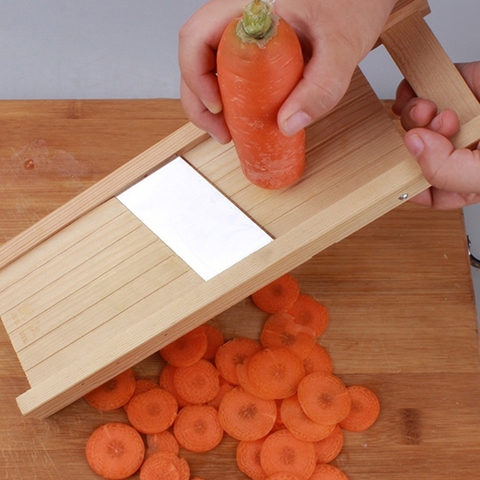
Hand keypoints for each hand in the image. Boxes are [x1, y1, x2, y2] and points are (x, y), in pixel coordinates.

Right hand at [178, 0, 396, 142]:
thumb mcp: (341, 50)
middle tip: (221, 132)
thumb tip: (286, 125)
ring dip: (209, 105)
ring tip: (227, 132)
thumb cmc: (352, 9)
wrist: (361, 4)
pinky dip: (227, 102)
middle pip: (195, 58)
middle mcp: (241, 21)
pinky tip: (240, 120)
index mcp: (252, 10)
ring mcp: (244, 38)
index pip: (198, 35)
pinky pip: (226, 75)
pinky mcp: (252, 53)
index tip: (219, 107)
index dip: (196, 76)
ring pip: (207, 69)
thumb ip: (320, 88)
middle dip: (199, 101)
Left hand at [392, 62, 479, 208]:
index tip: (398, 174)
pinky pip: (426, 86)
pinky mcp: (462, 85)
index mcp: (472, 179)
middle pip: (417, 153)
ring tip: (429, 110)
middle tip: (424, 131)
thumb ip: (449, 172)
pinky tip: (421, 93)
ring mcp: (461, 117)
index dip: (409, 186)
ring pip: (415, 120)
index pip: (432, 192)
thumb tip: (413, 146)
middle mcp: (463, 149)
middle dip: (413, 142)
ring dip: (411, 114)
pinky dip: (414, 88)